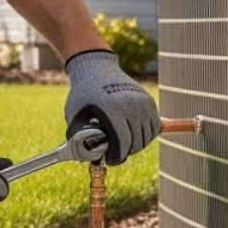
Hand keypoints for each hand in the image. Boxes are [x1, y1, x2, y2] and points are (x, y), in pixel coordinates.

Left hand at [63, 49, 159, 166]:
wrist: (97, 68)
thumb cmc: (83, 94)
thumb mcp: (74, 114)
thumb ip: (78, 137)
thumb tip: (87, 158)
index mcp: (113, 109)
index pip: (122, 142)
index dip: (116, 156)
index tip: (110, 159)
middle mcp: (131, 105)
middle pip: (136, 141)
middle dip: (126, 152)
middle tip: (116, 154)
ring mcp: (142, 103)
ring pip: (147, 136)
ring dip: (137, 145)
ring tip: (124, 145)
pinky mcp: (149, 101)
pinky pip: (154, 126)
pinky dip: (147, 135)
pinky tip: (135, 136)